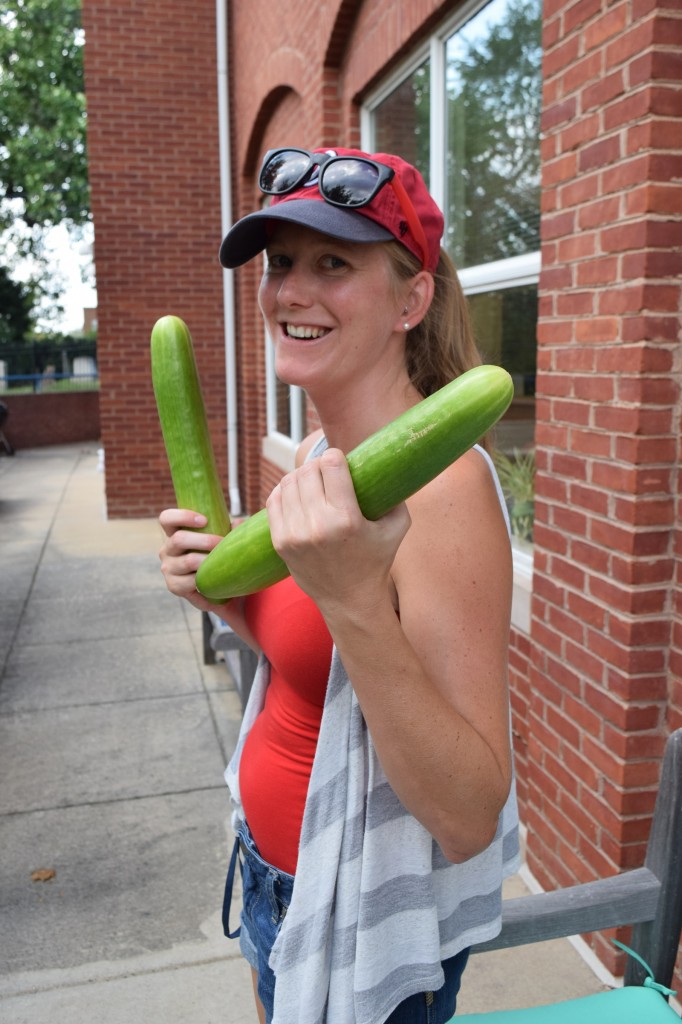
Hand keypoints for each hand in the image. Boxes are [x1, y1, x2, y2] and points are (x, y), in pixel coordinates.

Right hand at [158, 508, 226, 612]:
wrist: (215, 588)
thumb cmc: (215, 557)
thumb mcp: (220, 540)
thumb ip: (228, 529)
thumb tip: (239, 523)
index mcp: (175, 533)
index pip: (166, 518)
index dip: (182, 516)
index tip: (205, 520)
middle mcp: (167, 550)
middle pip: (179, 539)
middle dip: (205, 540)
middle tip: (223, 543)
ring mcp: (168, 568)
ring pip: (188, 561)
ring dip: (209, 561)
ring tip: (224, 562)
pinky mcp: (174, 586)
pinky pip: (190, 581)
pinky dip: (207, 581)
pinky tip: (217, 582)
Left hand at [266, 448, 410, 613]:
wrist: (349, 600)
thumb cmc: (376, 560)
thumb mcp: (397, 527)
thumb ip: (396, 495)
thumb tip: (386, 465)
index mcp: (347, 520)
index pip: (331, 465)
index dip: (335, 457)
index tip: (340, 461)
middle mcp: (317, 526)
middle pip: (307, 471)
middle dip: (318, 465)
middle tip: (327, 471)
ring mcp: (295, 535)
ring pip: (288, 482)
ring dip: (301, 477)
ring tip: (312, 482)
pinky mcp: (281, 542)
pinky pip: (274, 501)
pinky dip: (284, 491)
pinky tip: (296, 493)